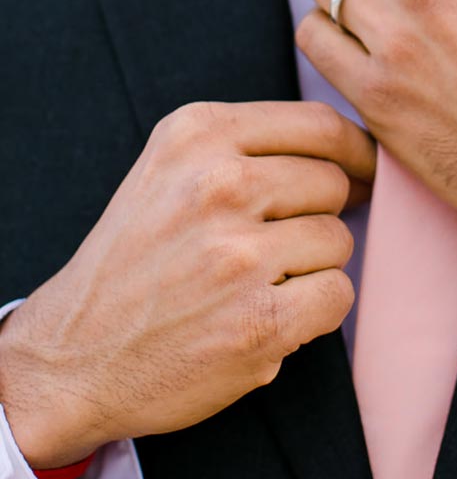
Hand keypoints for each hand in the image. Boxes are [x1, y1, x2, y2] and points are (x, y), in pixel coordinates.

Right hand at [0, 101, 375, 468]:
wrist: (72, 355)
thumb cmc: (135, 259)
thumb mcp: (171, 168)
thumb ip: (248, 146)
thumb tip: (350, 149)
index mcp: (199, 134)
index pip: (318, 124)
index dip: (353, 150)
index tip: (362, 171)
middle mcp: (219, 184)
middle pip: (333, 182)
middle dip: (320, 214)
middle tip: (279, 243)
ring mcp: (238, 254)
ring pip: (338, 240)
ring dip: (313, 266)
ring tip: (258, 282)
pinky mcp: (258, 321)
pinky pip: (337, 295)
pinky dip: (315, 310)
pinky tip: (269, 315)